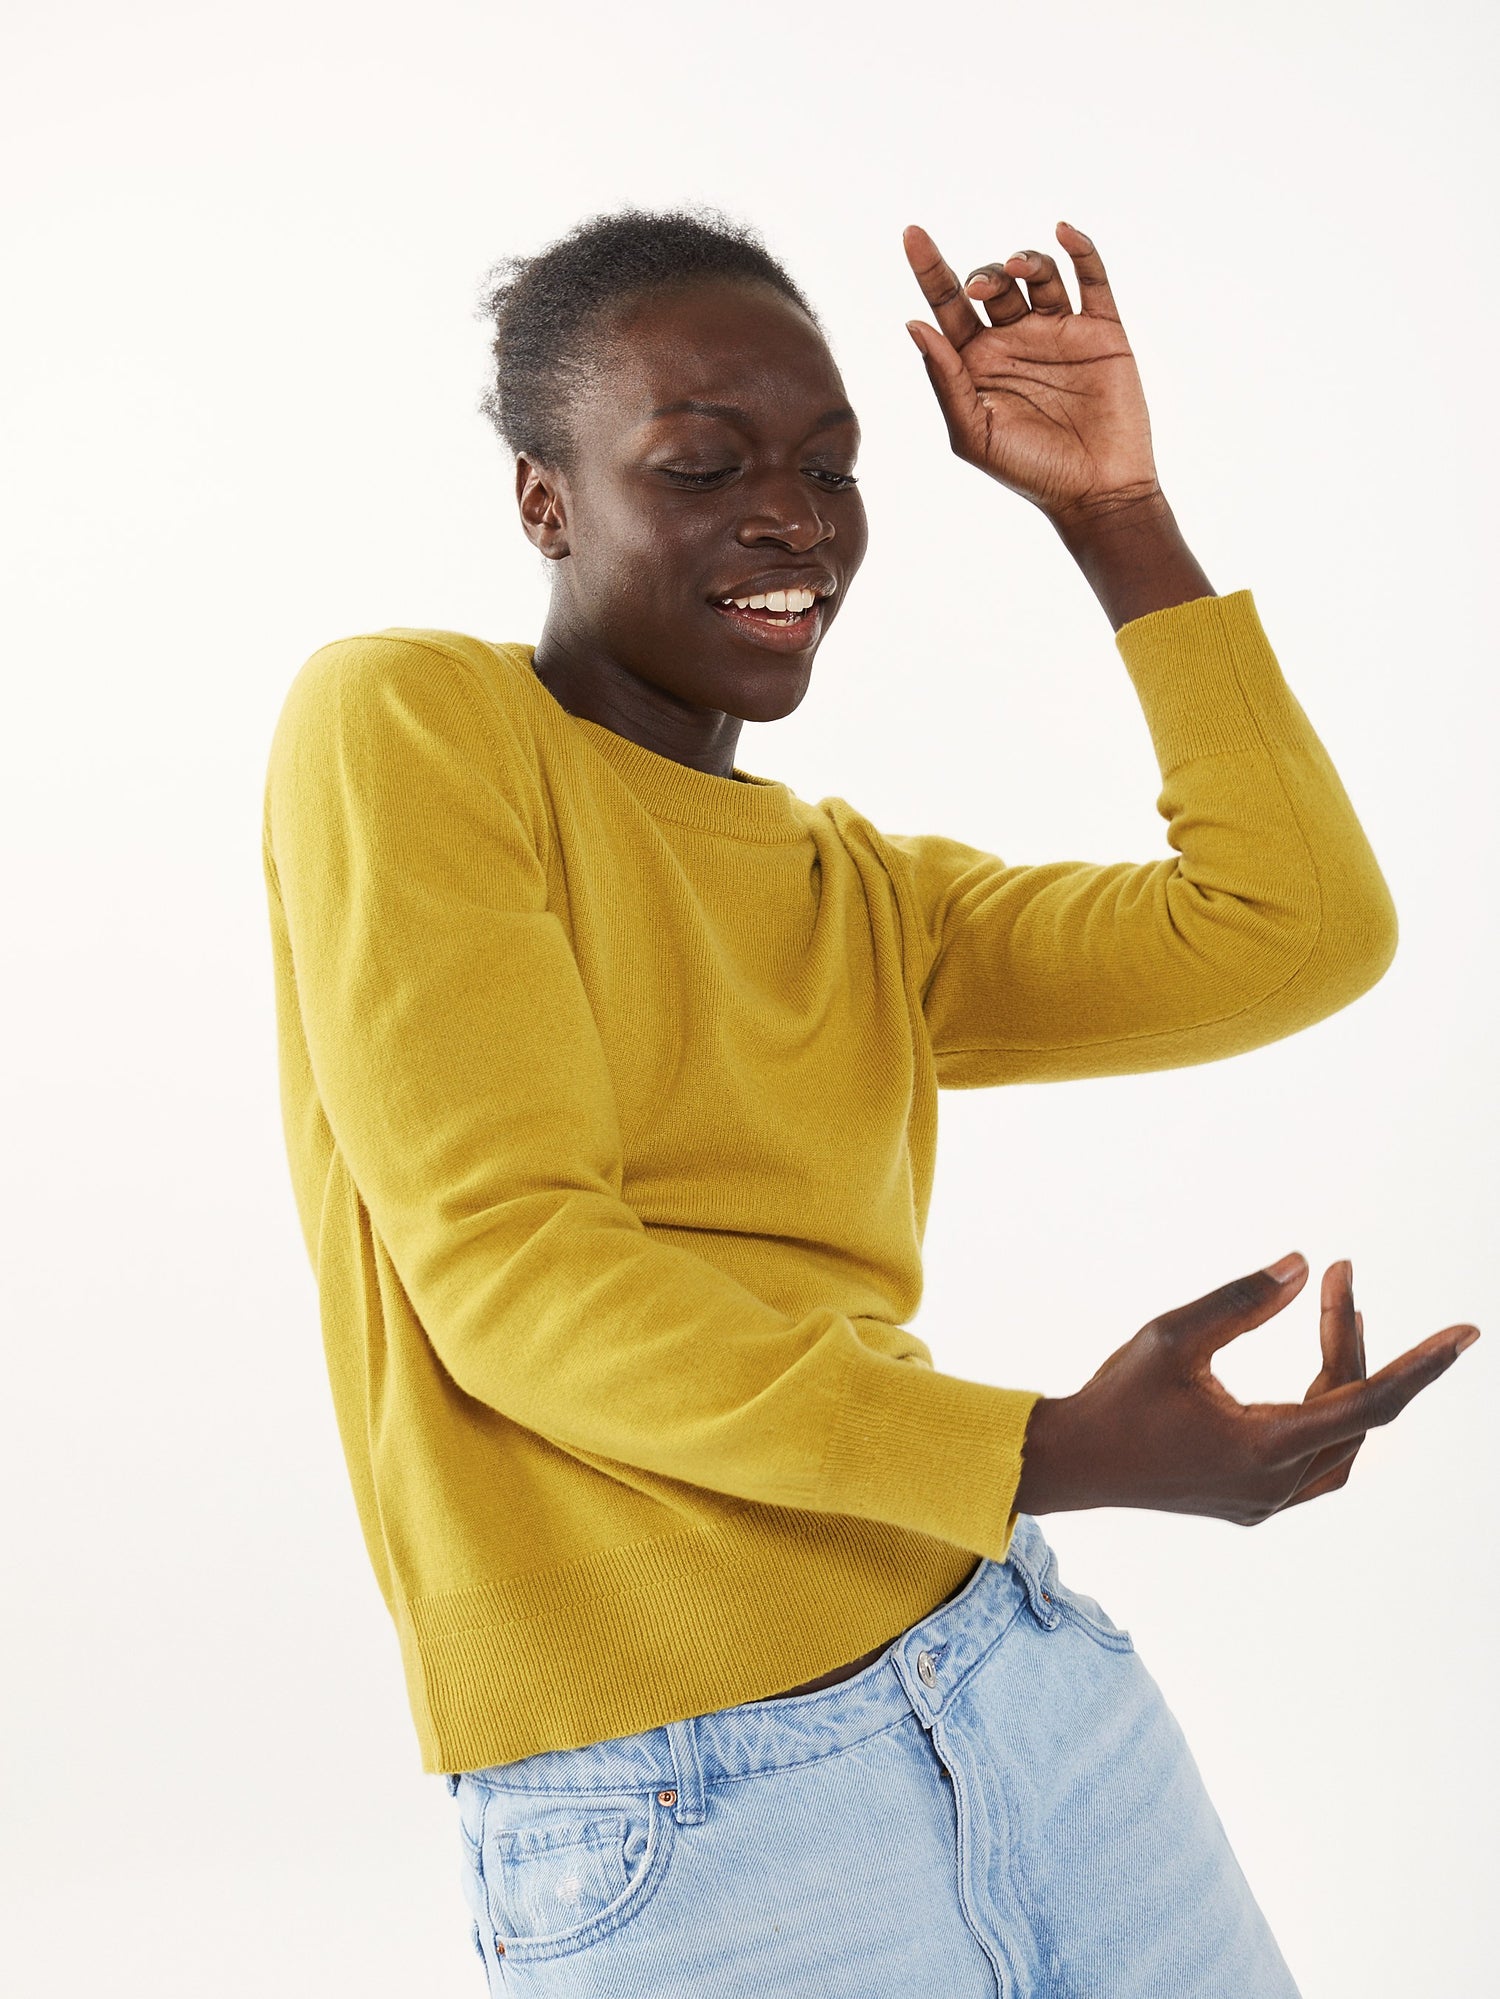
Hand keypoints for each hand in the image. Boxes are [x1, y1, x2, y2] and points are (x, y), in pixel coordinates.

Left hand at [902, 220, 1159, 522]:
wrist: (1095, 492)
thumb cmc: (1029, 470)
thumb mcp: (974, 433)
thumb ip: (945, 380)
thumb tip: (914, 325)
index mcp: (977, 362)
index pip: (947, 306)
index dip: (929, 269)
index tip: (912, 234)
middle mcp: (1015, 340)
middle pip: (990, 283)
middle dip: (981, 275)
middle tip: (977, 288)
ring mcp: (1059, 332)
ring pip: (1037, 274)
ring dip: (1025, 260)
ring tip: (1016, 269)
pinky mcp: (1101, 331)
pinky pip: (1092, 279)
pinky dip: (1080, 250)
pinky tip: (1064, 232)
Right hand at [1014, 1254, 1479, 1523]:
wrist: (1071, 1463)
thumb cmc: (1116, 1397)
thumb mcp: (1173, 1336)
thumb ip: (1241, 1301)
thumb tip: (1302, 1267)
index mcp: (1263, 1448)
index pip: (1368, 1401)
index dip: (1423, 1365)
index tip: (1466, 1333)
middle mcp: (1275, 1485)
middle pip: (1351, 1410)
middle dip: (1349, 1341)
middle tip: (1337, 1280)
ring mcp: (1265, 1502)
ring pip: (1341, 1442)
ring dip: (1347, 1382)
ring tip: (1340, 1323)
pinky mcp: (1250, 1504)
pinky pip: (1316, 1462)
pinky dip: (1326, 1416)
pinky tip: (1317, 1384)